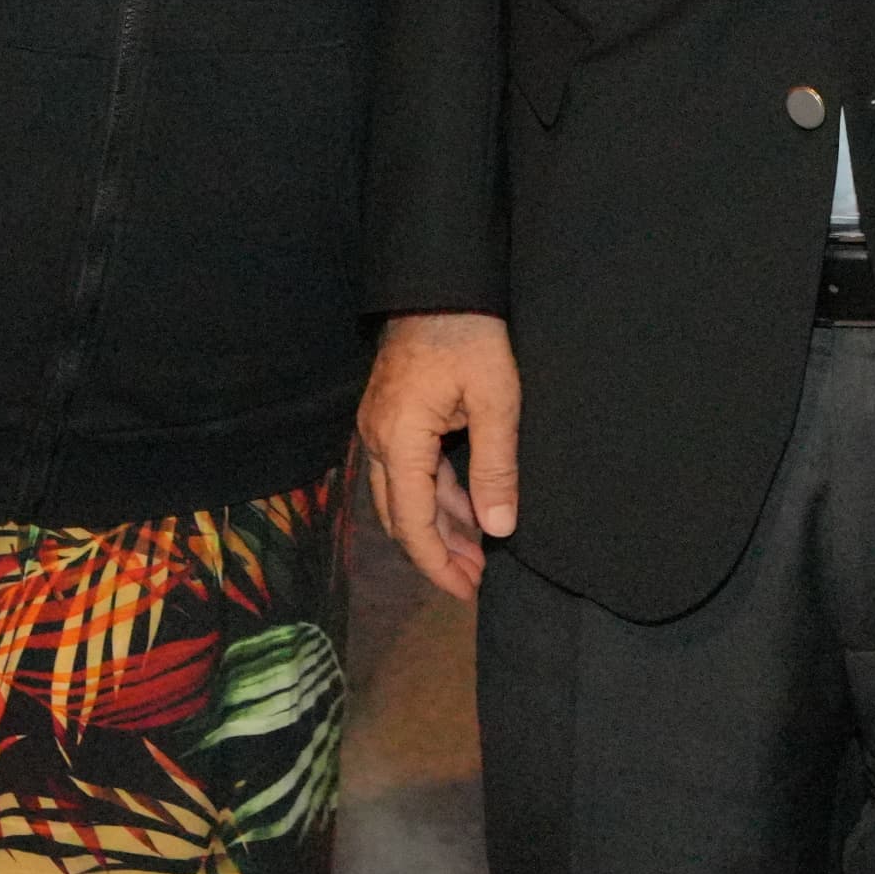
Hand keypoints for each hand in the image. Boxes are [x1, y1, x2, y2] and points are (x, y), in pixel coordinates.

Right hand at [359, 311, 522, 600]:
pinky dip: (434, 494)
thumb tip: (498, 529)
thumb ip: (495, 469)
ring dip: (438, 525)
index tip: (467, 591)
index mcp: (397, 440)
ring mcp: (378, 426)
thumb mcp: (496, 403)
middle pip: (399, 515)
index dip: (437, 563)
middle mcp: (376, 439)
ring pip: (402, 494)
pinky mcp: (390, 415)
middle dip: (437, 552)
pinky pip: (407, 469)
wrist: (440, 282)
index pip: (411, 521)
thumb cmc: (471, 337)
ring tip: (478, 551)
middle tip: (476, 579)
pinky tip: (467, 508)